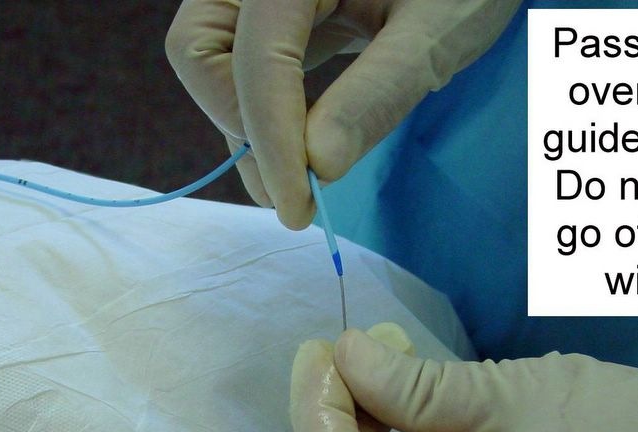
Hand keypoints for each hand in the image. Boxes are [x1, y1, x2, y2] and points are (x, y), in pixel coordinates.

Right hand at [166, 0, 520, 228]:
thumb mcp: (438, 29)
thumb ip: (378, 93)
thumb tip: (317, 167)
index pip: (256, 57)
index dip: (269, 139)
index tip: (296, 206)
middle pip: (200, 50)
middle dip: (239, 127)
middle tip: (291, 193)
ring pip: (211, 61)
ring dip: (246, 127)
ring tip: (298, 181)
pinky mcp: (274, 13)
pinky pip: (242, 64)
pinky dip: (264, 111)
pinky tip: (303, 147)